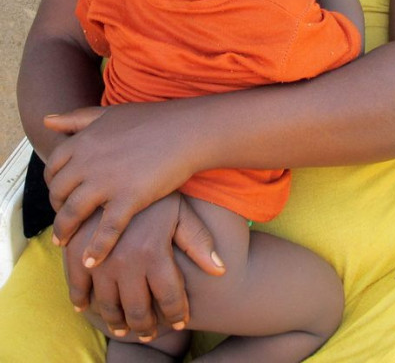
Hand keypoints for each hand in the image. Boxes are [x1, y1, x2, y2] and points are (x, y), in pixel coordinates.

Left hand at [44, 101, 200, 263]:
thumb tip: (46, 121)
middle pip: (58, 193)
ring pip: (73, 214)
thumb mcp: (109, 113)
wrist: (186, 130)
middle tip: (63, 221)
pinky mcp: (129, 199)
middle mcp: (89, 161)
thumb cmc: (151, 120)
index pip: (53, 168)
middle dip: (57, 210)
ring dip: (65, 232)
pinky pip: (105, 231)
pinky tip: (91, 261)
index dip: (52, 185)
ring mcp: (107, 182)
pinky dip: (95, 249)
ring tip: (66, 245)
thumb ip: (77, 118)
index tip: (61, 195)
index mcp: (84, 141)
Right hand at [64, 192, 224, 340]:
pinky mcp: (75, 247)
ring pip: (106, 305)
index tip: (178, 323)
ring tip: (123, 327)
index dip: (176, 316)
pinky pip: (77, 284)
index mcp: (154, 253)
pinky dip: (81, 299)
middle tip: (149, 333)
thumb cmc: (158, 186)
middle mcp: (126, 260)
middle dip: (145, 328)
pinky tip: (87, 306)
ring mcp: (99, 256)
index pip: (170, 300)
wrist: (125, 158)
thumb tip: (220, 271)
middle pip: (137, 311)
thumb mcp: (181, 212)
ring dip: (114, 321)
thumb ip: (198, 241)